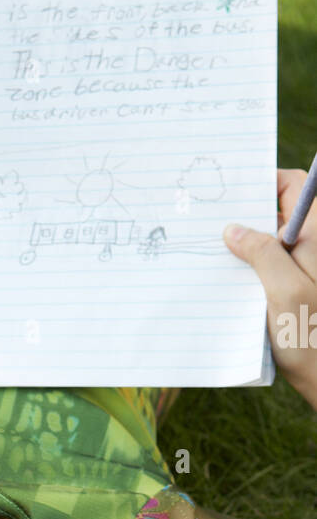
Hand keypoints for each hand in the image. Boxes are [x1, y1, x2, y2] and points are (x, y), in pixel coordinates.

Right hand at [224, 168, 316, 409]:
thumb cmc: (312, 336)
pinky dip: (247, 269)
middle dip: (247, 215)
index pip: (294, 188)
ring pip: (269, 242)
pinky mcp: (290, 292)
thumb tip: (234, 229)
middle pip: (278, 214)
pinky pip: (266, 269)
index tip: (233, 191)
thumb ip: (262, 253)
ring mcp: (301, 270)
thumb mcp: (285, 290)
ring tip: (211, 253)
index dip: (266, 182)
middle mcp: (310, 248)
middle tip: (211, 222)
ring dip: (243, 246)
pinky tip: (224, 281)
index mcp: (316, 237)